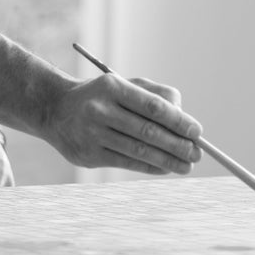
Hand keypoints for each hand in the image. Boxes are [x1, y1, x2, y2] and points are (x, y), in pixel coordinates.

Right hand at [45, 74, 202, 174]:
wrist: (56, 110)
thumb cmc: (102, 97)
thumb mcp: (124, 85)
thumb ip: (155, 95)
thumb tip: (183, 117)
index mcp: (113, 87)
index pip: (153, 106)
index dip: (178, 121)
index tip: (197, 132)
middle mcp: (101, 110)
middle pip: (148, 131)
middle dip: (177, 145)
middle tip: (197, 154)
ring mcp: (93, 134)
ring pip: (138, 150)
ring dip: (167, 161)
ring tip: (186, 166)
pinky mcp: (89, 155)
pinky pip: (126, 162)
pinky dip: (150, 167)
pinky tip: (165, 168)